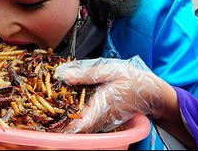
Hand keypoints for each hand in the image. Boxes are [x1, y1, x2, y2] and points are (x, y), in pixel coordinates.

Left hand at [54, 56, 168, 132]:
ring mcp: (104, 121)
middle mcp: (101, 118)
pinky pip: (89, 122)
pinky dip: (78, 118)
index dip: (62, 126)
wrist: (154, 93)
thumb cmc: (134, 80)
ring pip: (82, 126)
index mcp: (100, 106)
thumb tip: (62, 74)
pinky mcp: (106, 119)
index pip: (77, 124)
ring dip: (68, 121)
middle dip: (61, 123)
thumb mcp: (110, 70)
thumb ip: (85, 74)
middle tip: (43, 116)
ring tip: (51, 112)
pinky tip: (68, 108)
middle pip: (77, 127)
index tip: (47, 124)